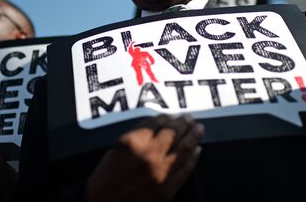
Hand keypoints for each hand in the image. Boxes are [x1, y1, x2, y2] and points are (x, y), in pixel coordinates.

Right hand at [85, 114, 204, 201]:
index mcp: (135, 142)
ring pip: (184, 149)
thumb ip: (138, 134)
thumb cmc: (107, 175)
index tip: (172, 115)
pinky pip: (184, 170)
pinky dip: (193, 159)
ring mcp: (160, 173)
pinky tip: (197, 151)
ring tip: (198, 129)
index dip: (168, 117)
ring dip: (193, 137)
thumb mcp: (117, 147)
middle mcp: (149, 155)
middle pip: (174, 133)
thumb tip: (159, 125)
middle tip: (190, 118)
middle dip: (184, 123)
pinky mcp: (166, 190)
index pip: (158, 122)